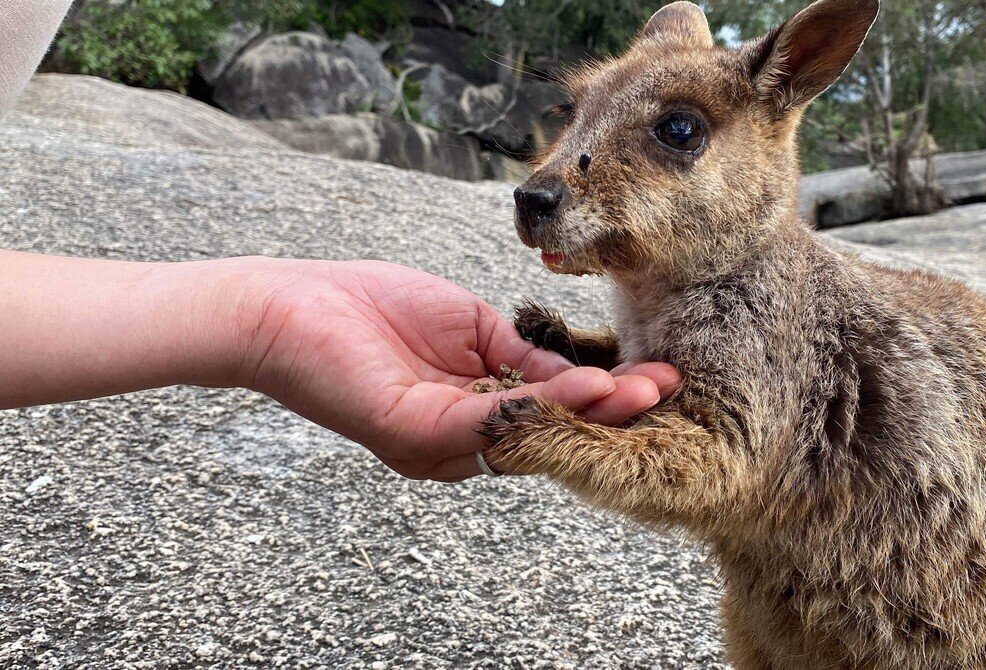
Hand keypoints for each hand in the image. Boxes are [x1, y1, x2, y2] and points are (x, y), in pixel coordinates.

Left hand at [234, 258, 679, 480]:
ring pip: (532, 433)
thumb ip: (523, 355)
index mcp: (472, 416)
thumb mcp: (470, 327)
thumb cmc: (369, 307)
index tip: (657, 379)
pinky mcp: (416, 432)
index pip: (550, 412)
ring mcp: (438, 445)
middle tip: (669, 390)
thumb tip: (581, 375)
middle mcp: (459, 442)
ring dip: (592, 413)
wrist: (290, 304)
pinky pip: (495, 422)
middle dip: (612, 413)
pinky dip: (547, 405)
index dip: (603, 399)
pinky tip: (588, 386)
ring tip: (644, 390)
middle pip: (551, 433)